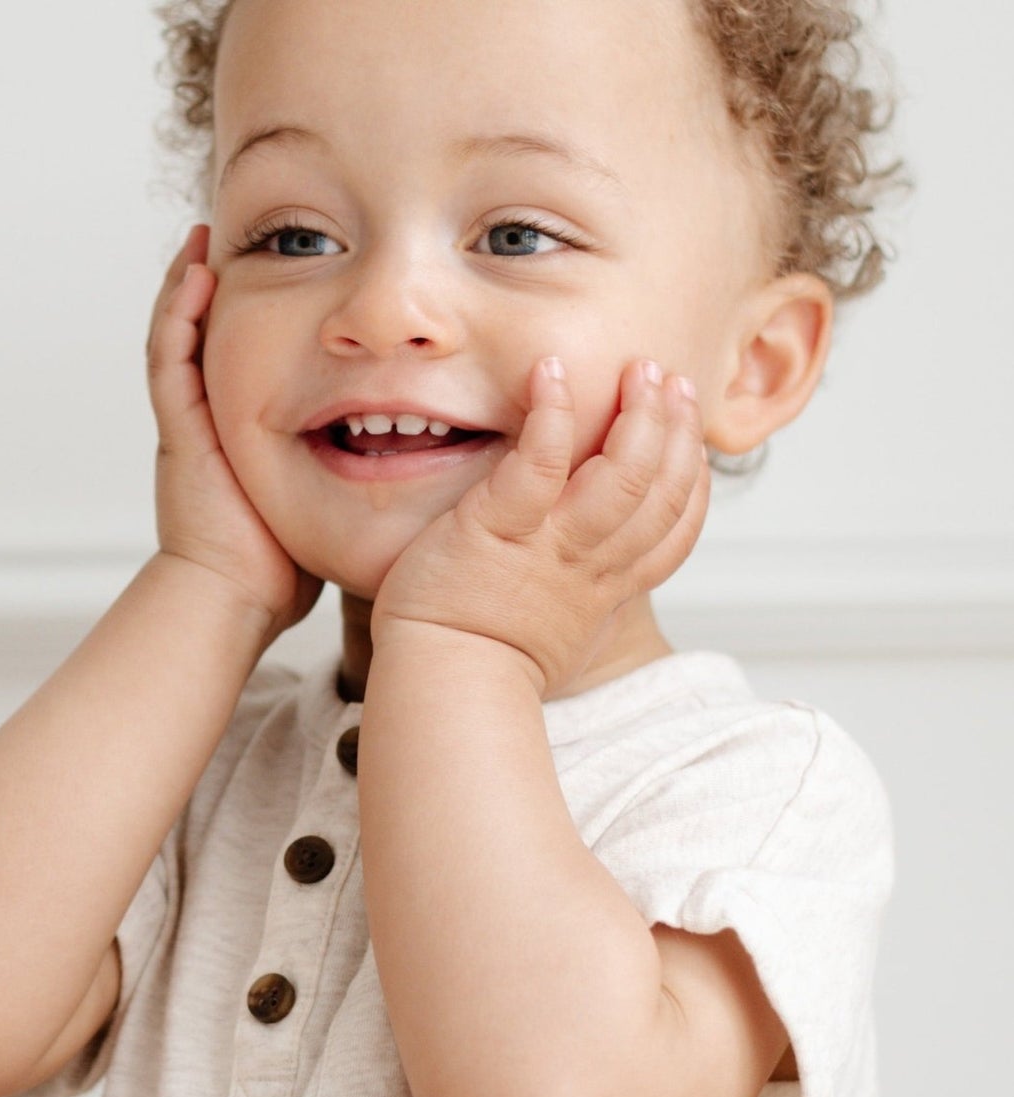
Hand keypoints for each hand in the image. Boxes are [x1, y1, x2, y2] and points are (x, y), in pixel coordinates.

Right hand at [147, 223, 324, 643]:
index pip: (248, 359)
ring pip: (182, 337)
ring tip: (209, 235)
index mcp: (236, 435)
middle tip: (241, 236)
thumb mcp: (321, 501)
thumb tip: (409, 453)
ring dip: (191, 284)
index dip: (261, 316)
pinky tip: (196, 272)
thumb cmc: (276, 566)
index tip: (286, 273)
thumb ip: (347, 471)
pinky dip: (178, 313)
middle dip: (224, 288)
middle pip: (210, 337)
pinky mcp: (178, 431)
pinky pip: (170, 359)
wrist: (233, 597)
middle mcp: (207, 423)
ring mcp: (188, 424)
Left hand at [369, 355, 711, 695]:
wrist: (443, 688)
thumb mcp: (562, 643)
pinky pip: (540, 462)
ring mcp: (548, 546)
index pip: (675, 532)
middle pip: (661, 492)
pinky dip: (552, 414)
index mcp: (604, 591)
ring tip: (639, 370)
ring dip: (638, 417)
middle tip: (670, 381)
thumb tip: (605, 598)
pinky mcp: (498, 527)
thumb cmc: (485, 668)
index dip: (692, 481)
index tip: (690, 441)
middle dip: (675, 430)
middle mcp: (589, 566)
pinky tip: (551, 373)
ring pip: (622, 474)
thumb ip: (588, 608)